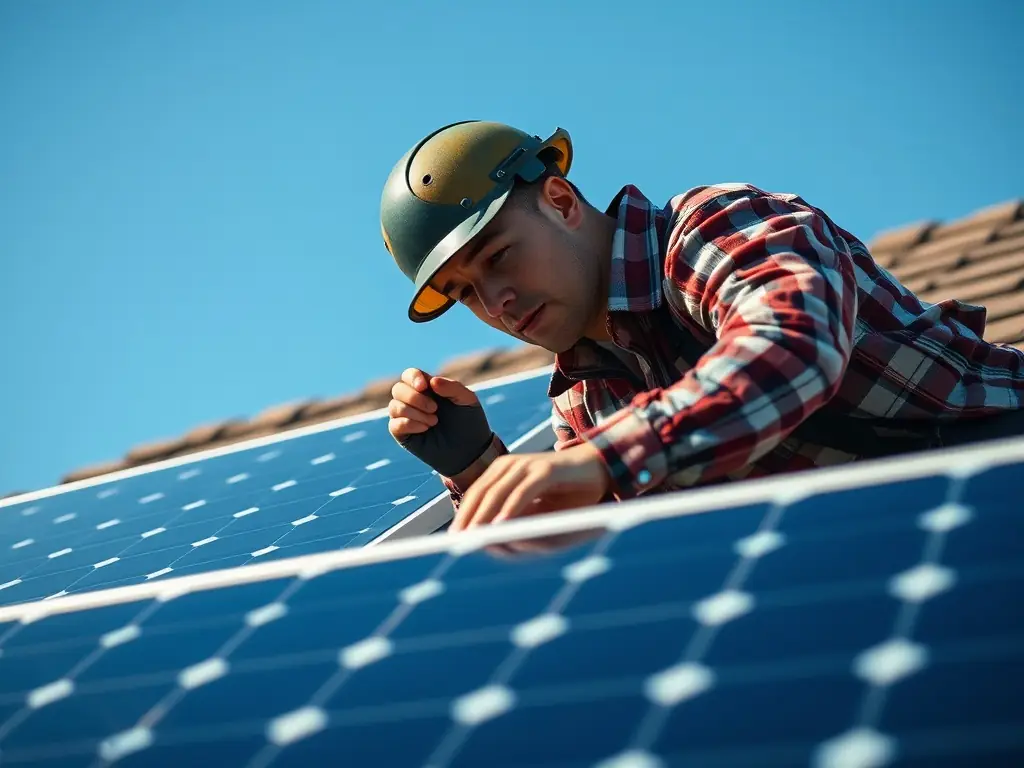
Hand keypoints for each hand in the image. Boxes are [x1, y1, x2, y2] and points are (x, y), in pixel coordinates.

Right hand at [388, 367, 494, 476]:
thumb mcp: (467, 400)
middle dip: (414, 397)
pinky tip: (425, 428)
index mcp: (428, 388)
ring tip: (434, 422)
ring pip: (394, 406)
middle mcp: (413, 401)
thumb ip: (453, 387)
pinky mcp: (403, 435)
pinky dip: (409, 424)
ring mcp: (406, 418)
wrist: (469, 451)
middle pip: (398, 389)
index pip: (409, 375)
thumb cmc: (469, 423)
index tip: (424, 386)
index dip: (412, 377)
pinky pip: (394, 425)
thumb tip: (431, 381)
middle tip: (435, 409)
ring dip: (415, 413)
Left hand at [450, 442, 611, 531]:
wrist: (599, 472)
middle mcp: (509, 465)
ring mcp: (527, 465)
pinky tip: (501, 525)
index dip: (463, 515)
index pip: (475, 494)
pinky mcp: (545, 470)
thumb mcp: (535, 508)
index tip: (453, 538)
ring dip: (484, 516)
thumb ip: (513, 518)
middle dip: (468, 518)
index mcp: (501, 471)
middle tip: (459, 541)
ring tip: (474, 536)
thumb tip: (487, 537)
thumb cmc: (566, 494)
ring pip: (497, 493)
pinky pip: (522, 492)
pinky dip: (511, 509)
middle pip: (481, 493)